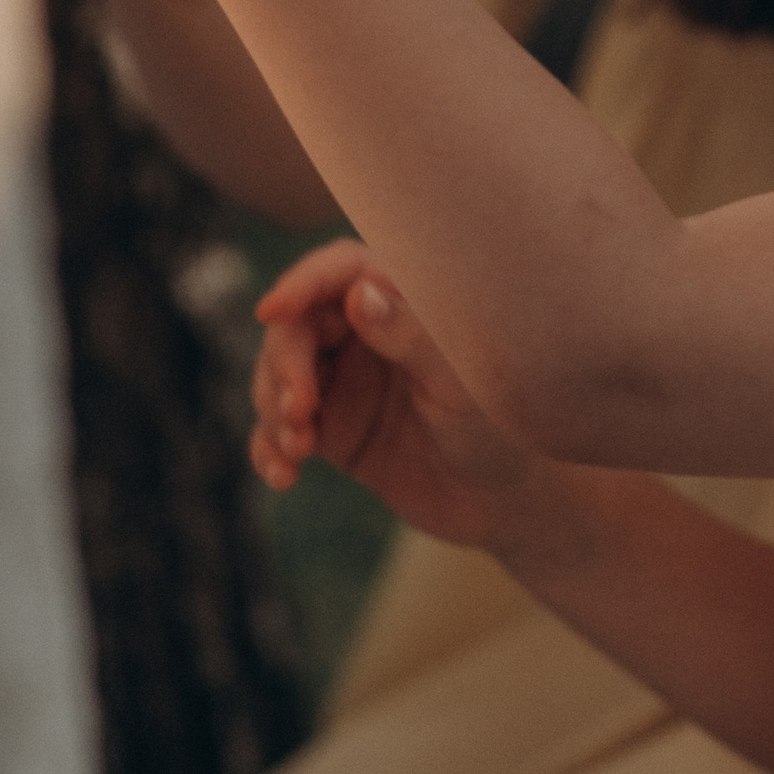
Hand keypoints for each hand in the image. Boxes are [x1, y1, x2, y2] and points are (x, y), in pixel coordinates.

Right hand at [251, 242, 550, 552]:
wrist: (503, 502)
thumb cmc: (499, 427)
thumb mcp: (461, 384)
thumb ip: (411, 336)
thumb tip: (360, 293)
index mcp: (402, 301)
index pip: (340, 271)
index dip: (301, 283)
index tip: (271, 311)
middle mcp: (365, 331)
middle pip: (296, 325)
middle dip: (284, 364)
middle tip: (297, 411)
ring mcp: (342, 380)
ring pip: (276, 375)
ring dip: (272, 409)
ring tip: (298, 450)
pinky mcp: (329, 429)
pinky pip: (278, 430)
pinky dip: (269, 449)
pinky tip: (283, 476)